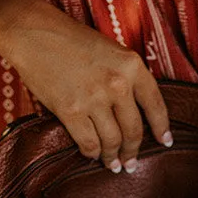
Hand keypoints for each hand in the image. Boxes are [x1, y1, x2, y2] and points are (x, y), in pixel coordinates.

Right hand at [0, 0, 172, 171]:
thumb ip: (126, 77)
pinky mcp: (71, 110)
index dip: (161, 128)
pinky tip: (92, 155)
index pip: (156, 105)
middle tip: (131, 163)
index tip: (164, 142)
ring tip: (112, 164)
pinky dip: (92, 153)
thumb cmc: (71, 40)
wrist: (33, 33)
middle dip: (133, 151)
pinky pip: (88, 142)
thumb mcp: (111, 51)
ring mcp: (94, 98)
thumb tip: (134, 111)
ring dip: (112, 157)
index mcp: (132, 66)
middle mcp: (118, 83)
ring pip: (112, 140)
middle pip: (134, 130)